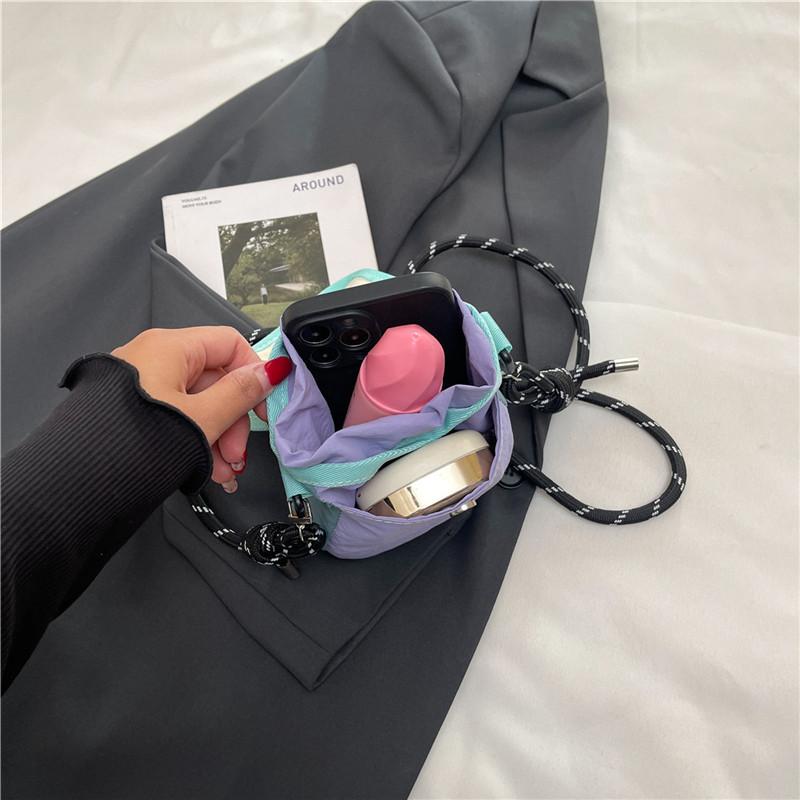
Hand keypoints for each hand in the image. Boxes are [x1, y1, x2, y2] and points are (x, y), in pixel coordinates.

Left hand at [112, 326, 290, 491]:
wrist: (81, 482)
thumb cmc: (137, 443)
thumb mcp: (204, 418)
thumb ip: (242, 393)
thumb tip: (273, 369)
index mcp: (170, 347)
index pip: (230, 345)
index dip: (255, 375)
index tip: (264, 409)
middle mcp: (153, 358)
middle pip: (216, 380)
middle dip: (234, 422)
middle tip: (238, 454)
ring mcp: (141, 385)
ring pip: (198, 404)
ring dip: (219, 438)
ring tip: (224, 472)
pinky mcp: (132, 410)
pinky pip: (177, 418)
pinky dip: (195, 441)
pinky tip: (207, 470)